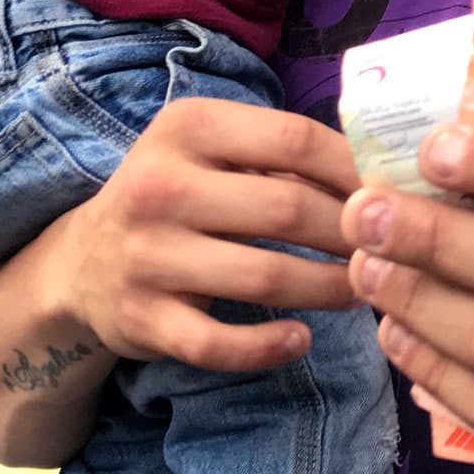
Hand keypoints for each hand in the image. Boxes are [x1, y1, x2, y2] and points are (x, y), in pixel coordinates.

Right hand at [53, 97, 366, 370]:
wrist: (80, 263)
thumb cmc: (174, 195)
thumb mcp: (210, 151)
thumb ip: (280, 154)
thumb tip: (380, 173)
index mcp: (187, 127)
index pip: (294, 140)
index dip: (355, 169)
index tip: (393, 193)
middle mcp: (161, 184)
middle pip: (288, 210)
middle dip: (351, 234)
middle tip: (390, 250)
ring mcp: (148, 255)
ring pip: (265, 277)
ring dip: (328, 288)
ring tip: (362, 289)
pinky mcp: (142, 318)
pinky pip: (219, 344)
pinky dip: (268, 346)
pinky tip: (302, 338)